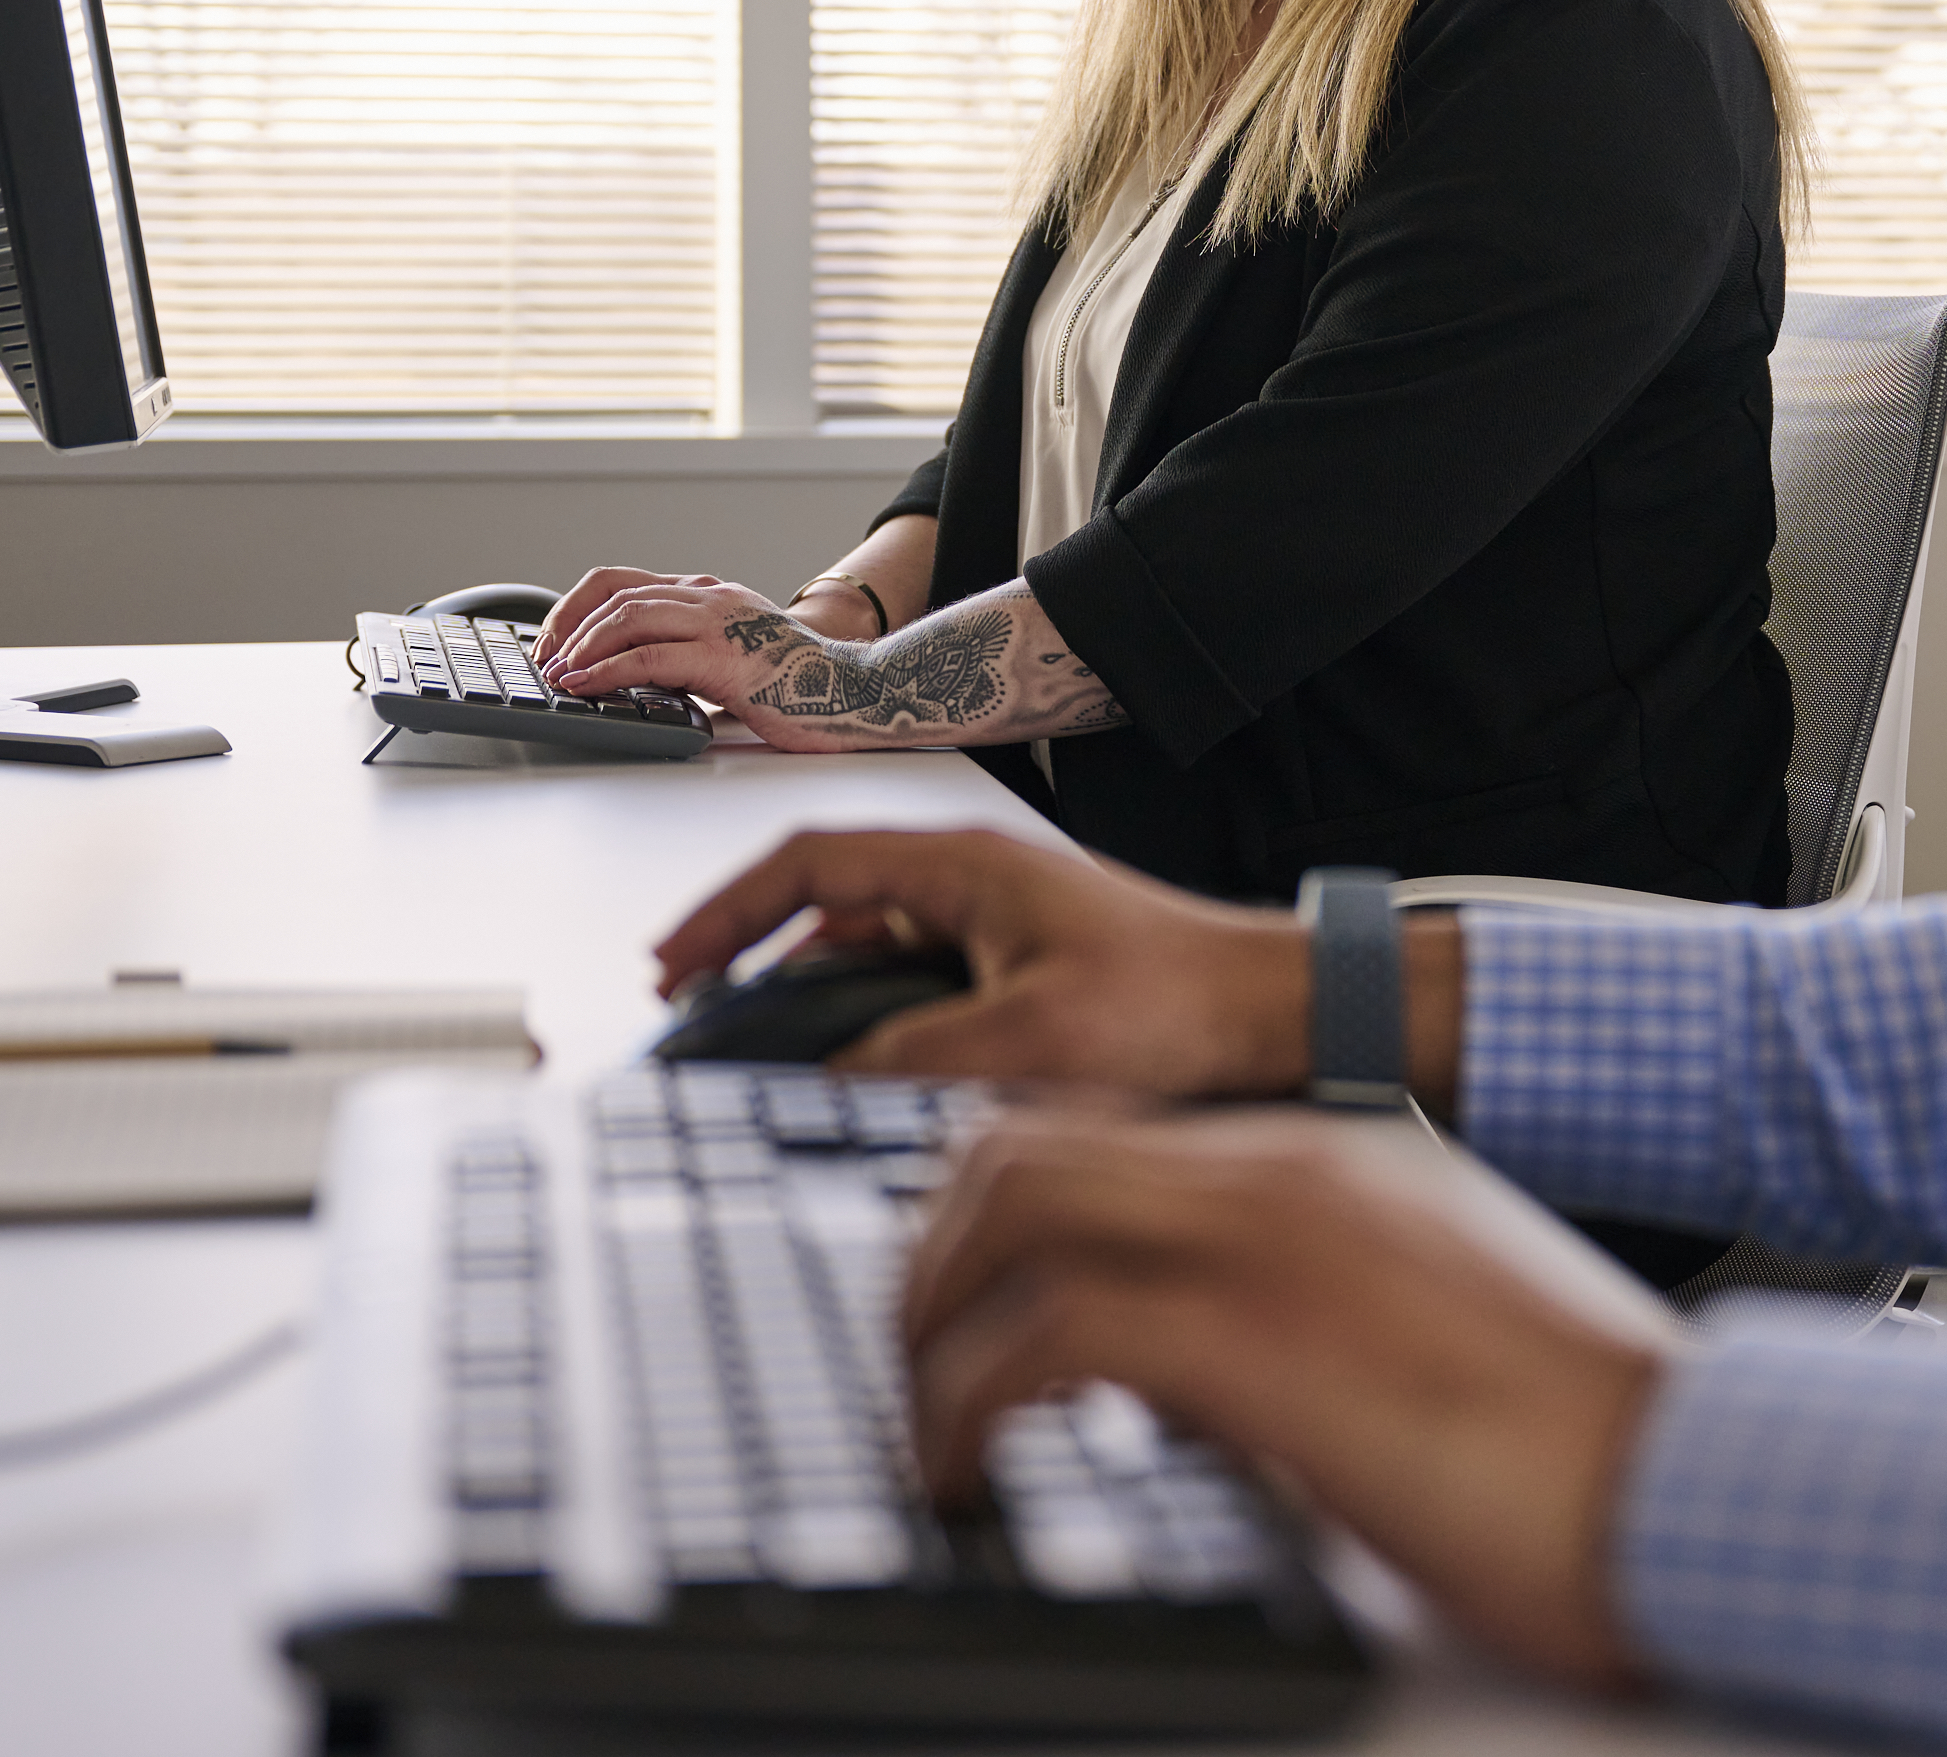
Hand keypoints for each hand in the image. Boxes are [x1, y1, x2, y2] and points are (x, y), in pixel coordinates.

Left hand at [551, 574, 1121, 755]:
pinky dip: (605, 671)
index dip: (576, 608)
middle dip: (564, 624)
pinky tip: (585, 687)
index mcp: (710, 592)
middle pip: (612, 589)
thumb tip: (634, 688)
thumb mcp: (733, 661)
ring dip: (578, 646)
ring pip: (624, 615)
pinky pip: (648, 657)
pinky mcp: (725, 658)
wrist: (862, 698)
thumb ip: (690, 661)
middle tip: (543, 659)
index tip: (553, 642)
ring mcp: (719, 621)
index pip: (623, 580)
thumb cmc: (803, 689)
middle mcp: (710, 595)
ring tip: (555, 675)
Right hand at [653, 826, 1340, 1099]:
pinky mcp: (1012, 963)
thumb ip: (915, 1060)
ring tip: (753, 1046)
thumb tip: (824, 1082)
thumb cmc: (1179, 1001)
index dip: (727, 913)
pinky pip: (906, 979)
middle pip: (825, 901)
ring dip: (803, 988)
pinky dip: (858, 1014)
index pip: (808, 863)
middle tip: (695, 1009)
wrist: (1271, 1009)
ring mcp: (990, 921)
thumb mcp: (1032, 1041)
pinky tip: (844, 1067)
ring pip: (864, 945)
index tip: (675, 964)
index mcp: (962, 867)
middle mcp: (969, 882)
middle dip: (750, 952)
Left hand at [902, 1110, 1658, 1691]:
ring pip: (1008, 1202)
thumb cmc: (1585, 1441)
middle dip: (931, 1248)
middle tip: (912, 1354)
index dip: (998, 1206)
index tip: (956, 1291)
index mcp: (1333, 1167)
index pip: (1107, 1130)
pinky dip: (966, 1400)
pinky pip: (1039, 1336)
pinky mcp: (1260, 1339)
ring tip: (924, 1420)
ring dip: (929, 1313)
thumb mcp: (1421, 1343)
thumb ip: (1298, 1329)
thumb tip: (1178, 1392)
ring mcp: (1271, 1241)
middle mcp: (1287, 1173)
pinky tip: (964, 1471)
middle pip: (1024, 1138)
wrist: (1692, 1478)